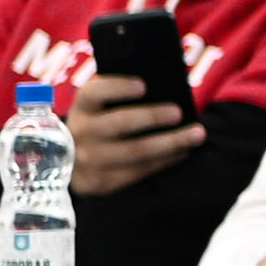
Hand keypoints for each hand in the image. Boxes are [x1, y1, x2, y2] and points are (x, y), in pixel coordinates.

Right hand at [60, 69, 206, 202]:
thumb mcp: (98, 106)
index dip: (118, 88)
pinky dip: (165, 161)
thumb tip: (164, 84)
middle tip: (178, 112)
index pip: (94, 92)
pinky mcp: (101, 181)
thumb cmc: (98, 123)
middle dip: (151, 117)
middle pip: (120, 123)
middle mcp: (82, 131)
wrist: (69, 161)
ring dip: (170, 142)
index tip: (144, 85)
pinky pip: (139, 171)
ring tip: (196, 134)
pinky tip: (183, 152)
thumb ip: (120, 94)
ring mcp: (89, 159)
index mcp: (83, 106)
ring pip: (135, 151)